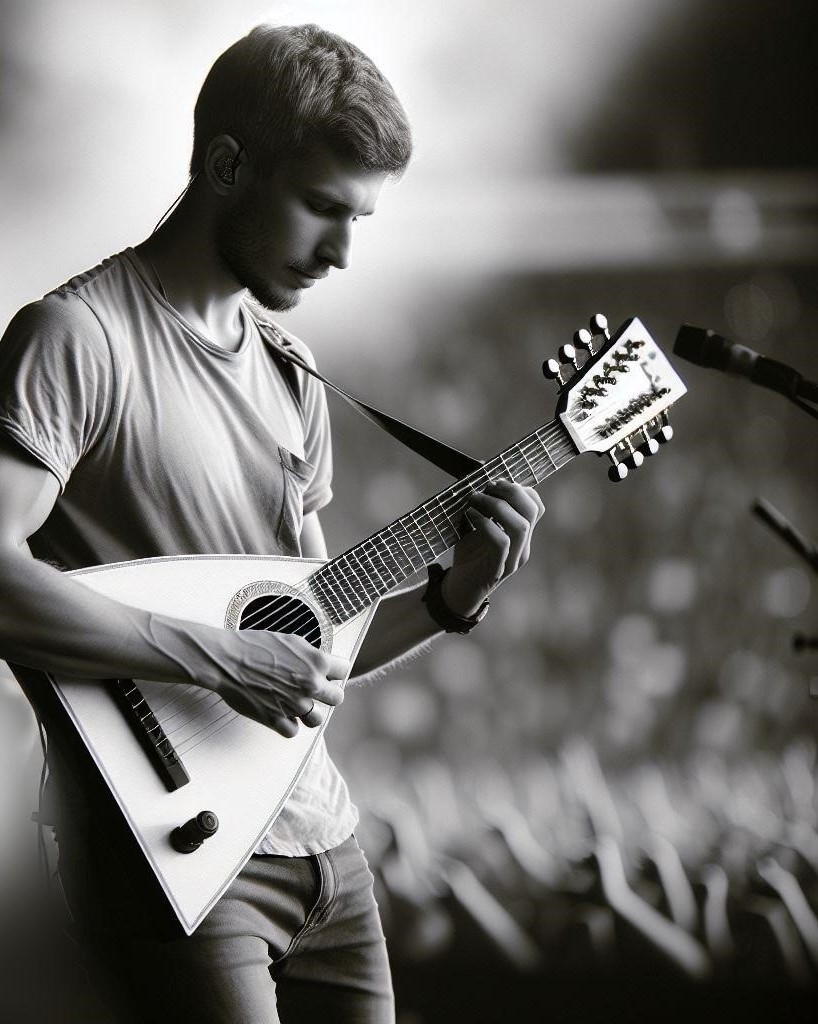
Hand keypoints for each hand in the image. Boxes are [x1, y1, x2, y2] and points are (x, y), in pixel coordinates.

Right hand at [216, 629, 349, 737]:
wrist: (227, 660)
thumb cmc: (255, 646)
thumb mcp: (291, 641)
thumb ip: (311, 655)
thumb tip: (324, 664)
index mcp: (316, 662)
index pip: (345, 670)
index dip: (336, 670)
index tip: (330, 672)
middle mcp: (310, 685)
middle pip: (337, 698)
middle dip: (328, 693)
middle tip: (317, 690)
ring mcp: (294, 704)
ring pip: (317, 719)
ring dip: (310, 712)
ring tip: (298, 703)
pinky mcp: (276, 719)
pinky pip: (293, 731)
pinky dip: (288, 723)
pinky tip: (281, 712)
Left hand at [443, 480, 543, 615]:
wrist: (458, 590)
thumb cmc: (468, 557)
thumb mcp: (478, 527)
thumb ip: (485, 508)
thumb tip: (479, 478)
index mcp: (522, 536)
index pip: (536, 506)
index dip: (520, 488)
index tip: (496, 481)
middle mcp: (522, 547)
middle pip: (532, 511)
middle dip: (511, 491)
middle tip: (488, 485)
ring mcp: (512, 560)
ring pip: (521, 526)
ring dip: (497, 505)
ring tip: (475, 498)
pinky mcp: (497, 569)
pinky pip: (501, 542)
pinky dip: (486, 524)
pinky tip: (470, 515)